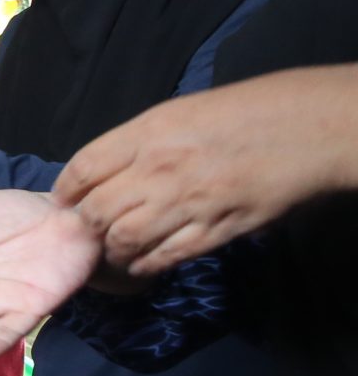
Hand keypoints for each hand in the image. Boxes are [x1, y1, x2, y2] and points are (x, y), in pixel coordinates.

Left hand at [56, 69, 357, 276]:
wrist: (310, 128)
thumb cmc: (247, 111)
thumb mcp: (181, 112)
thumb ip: (139, 142)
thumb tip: (105, 173)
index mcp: (148, 132)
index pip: (82, 170)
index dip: (65, 193)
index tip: (64, 203)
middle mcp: (160, 169)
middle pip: (96, 212)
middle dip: (85, 227)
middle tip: (86, 233)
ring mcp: (188, 202)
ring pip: (124, 240)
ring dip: (112, 251)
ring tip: (113, 251)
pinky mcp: (217, 230)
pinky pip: (165, 257)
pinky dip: (145, 264)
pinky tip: (143, 262)